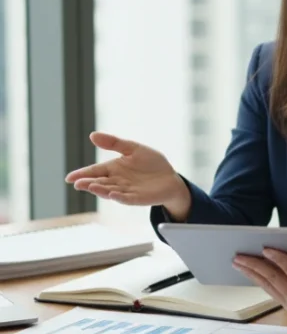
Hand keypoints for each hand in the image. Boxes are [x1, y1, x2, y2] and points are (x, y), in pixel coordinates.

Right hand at [64, 132, 190, 217]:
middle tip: (77, 183)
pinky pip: (126, 198)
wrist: (171, 178)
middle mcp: (117, 181)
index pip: (94, 171)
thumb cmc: (151, 163)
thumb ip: (114, 143)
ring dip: (100, 190)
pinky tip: (112, 194)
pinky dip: (119, 197)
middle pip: (99, 182)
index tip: (69, 178)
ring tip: (91, 186)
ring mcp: (126, 191)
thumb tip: (92, 135)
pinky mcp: (137, 198)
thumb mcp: (133, 149)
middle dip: (88, 183)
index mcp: (113, 169)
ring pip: (110, 191)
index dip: (82, 174)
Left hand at [233, 245, 286, 313]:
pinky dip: (258, 280)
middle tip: (239, 256)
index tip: (265, 248)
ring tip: (238, 263)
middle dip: (255, 266)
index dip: (279, 258)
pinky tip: (249, 271)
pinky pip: (270, 290)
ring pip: (268, 286)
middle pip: (273, 280)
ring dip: (252, 274)